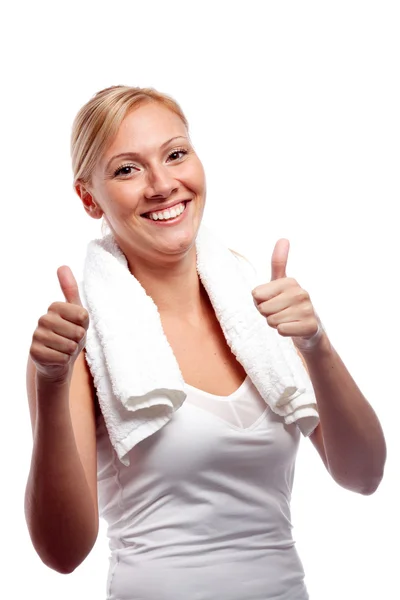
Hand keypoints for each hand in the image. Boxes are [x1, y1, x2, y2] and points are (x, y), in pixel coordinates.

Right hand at [30, 266, 88, 381]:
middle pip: (78, 332)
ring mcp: (37, 336)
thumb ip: (71, 290)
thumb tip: (62, 266)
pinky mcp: (34, 353)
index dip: (84, 325)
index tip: (76, 326)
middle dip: (79, 340)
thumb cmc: (70, 334)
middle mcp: (43, 319)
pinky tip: (57, 358)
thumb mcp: (77, 312)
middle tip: (71, 340)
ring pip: (70, 346)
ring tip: (64, 349)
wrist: (58, 360)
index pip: (82, 316)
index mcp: (55, 307)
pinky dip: (64, 360)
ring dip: (71, 351)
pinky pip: (61, 358)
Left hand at [251, 239, 322, 350]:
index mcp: (290, 281)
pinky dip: (283, 332)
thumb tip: (283, 238)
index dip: (259, 302)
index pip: (256, 294)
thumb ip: (279, 262)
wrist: (308, 329)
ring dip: (275, 324)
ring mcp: (308, 309)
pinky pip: (282, 330)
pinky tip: (292, 328)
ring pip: (272, 320)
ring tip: (286, 320)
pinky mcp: (310, 326)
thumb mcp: (280, 283)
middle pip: (263, 308)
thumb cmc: (288, 305)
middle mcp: (301, 293)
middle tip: (279, 313)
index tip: (271, 301)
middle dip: (267, 314)